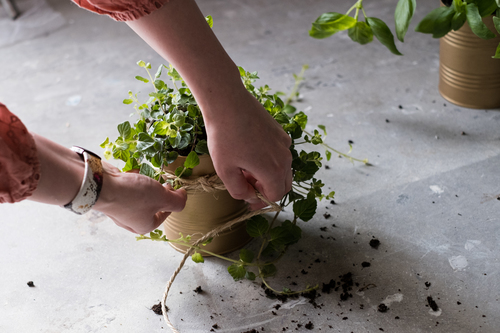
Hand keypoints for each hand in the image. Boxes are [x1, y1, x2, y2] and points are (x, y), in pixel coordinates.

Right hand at [93, 162, 186, 233]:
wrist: (101, 186)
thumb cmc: (134, 195)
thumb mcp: (163, 197)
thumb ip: (177, 200)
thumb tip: (183, 196)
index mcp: (144, 225)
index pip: (164, 215)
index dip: (172, 201)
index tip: (175, 188)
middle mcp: (130, 220)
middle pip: (151, 205)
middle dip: (158, 192)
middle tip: (162, 182)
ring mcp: (119, 208)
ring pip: (138, 196)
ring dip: (144, 185)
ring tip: (147, 176)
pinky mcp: (111, 196)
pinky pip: (126, 188)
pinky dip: (131, 180)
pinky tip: (132, 173)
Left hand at [204, 88, 292, 209]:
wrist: (227, 102)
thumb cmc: (224, 137)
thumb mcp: (225, 171)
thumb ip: (239, 191)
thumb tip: (249, 197)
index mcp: (274, 171)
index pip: (275, 196)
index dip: (261, 202)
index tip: (249, 201)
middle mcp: (285, 158)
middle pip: (283, 184)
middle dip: (267, 190)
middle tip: (248, 186)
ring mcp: (284, 143)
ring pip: (283, 169)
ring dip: (268, 175)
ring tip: (246, 168)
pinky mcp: (280, 132)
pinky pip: (280, 154)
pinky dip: (270, 160)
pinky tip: (250, 152)